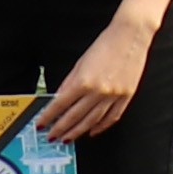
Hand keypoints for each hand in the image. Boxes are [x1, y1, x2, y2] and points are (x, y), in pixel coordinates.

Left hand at [39, 16, 156, 145]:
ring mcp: (113, 95)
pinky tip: (92, 131)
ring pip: (92, 121)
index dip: (48, 117)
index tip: (41, 124)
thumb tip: (59, 99)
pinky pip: (112, 117)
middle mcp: (98, 91)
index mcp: (83, 81)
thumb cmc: (106, 44)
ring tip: (67, 138)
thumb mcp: (81, 63)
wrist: (131, 35)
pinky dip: (101, 127)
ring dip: (77, 132)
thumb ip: (69, 83)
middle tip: (52, 136)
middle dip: (60, 129)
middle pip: (74, 117)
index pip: (60, 105)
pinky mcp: (126, 95)